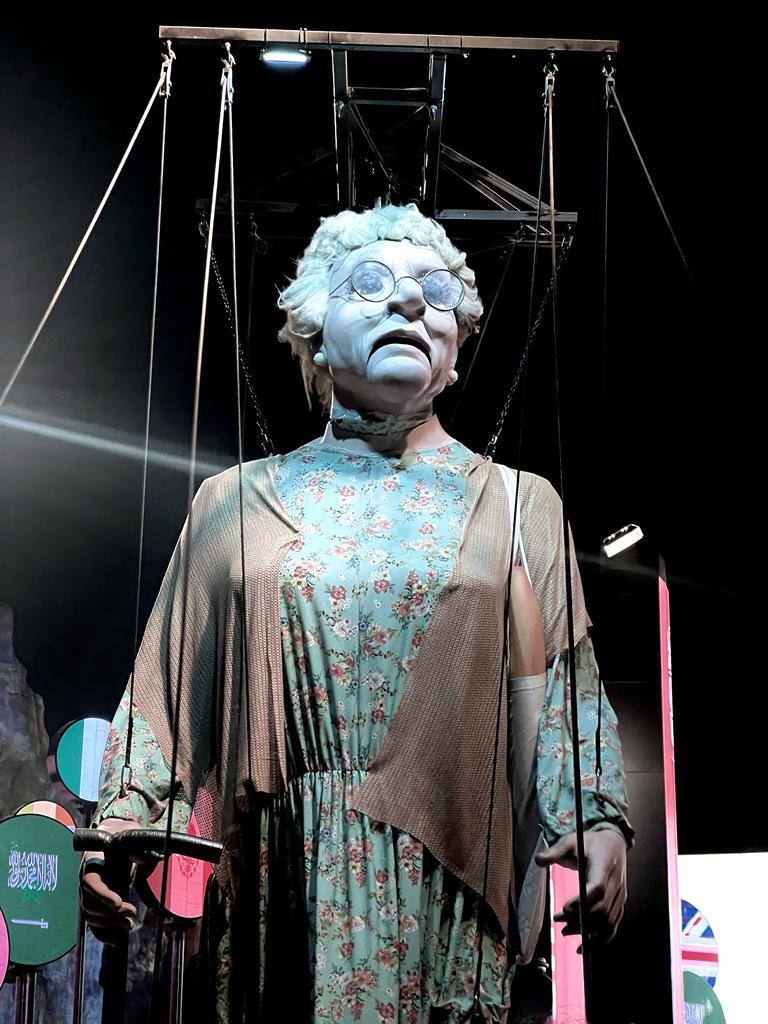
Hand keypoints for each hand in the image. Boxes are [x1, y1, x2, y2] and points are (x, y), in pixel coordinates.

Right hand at [81, 818, 140, 944]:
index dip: (102, 895)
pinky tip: (116, 940)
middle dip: (110, 913)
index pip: (89, 883)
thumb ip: (136, 845)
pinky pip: (94, 924)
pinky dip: (103, 934)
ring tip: (129, 925)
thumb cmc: (122, 838)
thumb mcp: (130, 837)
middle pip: (89, 904)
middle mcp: (85, 880)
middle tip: (132, 913)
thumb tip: (143, 857)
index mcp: (91, 863)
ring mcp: (89, 894)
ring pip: (91, 917)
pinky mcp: (95, 904)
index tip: (118, 902)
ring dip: (110, 924)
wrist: (114, 840)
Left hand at [535, 829, 626, 944]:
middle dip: (579, 918)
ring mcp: (620, 896)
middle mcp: (616, 883)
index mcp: (605, 865)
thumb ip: (555, 851)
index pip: (598, 887)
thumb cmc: (590, 843)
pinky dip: (600, 940)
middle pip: (601, 908)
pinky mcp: (619, 904)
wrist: (613, 844)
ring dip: (587, 931)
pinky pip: (613, 926)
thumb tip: (538, 860)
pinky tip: (583, 947)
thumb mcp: (571, 841)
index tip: (564, 908)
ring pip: (608, 921)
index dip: (583, 901)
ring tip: (565, 932)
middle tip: (557, 919)